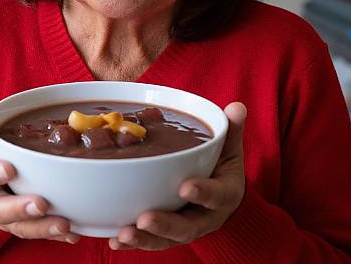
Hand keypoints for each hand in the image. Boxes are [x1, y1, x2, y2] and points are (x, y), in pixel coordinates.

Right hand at [0, 97, 79, 243]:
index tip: (9, 169)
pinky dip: (56, 234)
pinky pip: (40, 232)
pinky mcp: (25, 225)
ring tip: (63, 224)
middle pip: (0, 210)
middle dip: (20, 209)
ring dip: (42, 227)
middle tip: (41, 204)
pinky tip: (74, 232)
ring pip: (21, 227)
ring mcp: (7, 217)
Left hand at [109, 102, 246, 250]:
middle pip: (188, 227)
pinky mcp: (168, 234)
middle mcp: (206, 217)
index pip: (217, 195)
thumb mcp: (230, 145)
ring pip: (167, 239)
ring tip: (123, 234)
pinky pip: (152, 241)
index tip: (185, 187)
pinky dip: (133, 243)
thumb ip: (231, 128)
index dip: (203, 193)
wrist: (219, 188)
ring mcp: (186, 227)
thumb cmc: (222, 162)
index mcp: (225, 193)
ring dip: (145, 239)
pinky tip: (114, 241)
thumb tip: (236, 106)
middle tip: (144, 219)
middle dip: (165, 225)